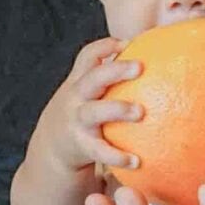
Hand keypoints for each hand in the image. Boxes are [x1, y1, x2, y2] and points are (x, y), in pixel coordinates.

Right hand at [28, 37, 142, 172]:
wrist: (50, 149)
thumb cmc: (81, 115)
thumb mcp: (87, 94)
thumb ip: (109, 81)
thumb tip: (154, 64)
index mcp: (79, 82)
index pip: (88, 57)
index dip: (105, 47)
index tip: (127, 43)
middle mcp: (76, 98)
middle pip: (93, 79)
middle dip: (115, 70)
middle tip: (139, 67)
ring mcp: (77, 121)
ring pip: (95, 112)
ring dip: (117, 110)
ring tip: (140, 112)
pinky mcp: (81, 145)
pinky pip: (99, 150)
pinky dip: (117, 156)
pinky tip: (136, 161)